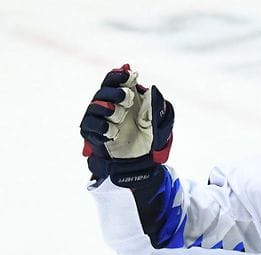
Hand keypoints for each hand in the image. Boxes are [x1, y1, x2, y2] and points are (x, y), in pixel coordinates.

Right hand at [80, 64, 174, 186]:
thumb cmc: (149, 136)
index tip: (129, 75)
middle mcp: (109, 105)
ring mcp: (100, 118)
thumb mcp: (159, 121)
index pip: (114, 80)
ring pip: (95, 106)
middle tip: (128, 98)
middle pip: (104, 91)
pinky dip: (102, 126)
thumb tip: (151, 88)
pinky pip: (91, 125)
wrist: (143, 161)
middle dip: (115, 92)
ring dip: (109, 109)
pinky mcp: (93, 133)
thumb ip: (156, 105)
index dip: (119, 76)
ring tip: (120, 115)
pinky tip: (113, 131)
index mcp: (124, 97)